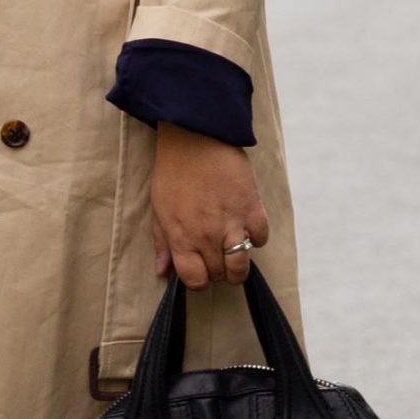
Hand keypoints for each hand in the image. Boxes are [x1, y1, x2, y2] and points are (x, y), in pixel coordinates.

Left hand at [149, 123, 268, 288]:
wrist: (195, 137)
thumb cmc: (173, 171)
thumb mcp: (159, 208)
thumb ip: (162, 242)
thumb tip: (162, 270)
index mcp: (181, 237)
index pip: (194, 280)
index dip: (198, 281)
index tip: (200, 272)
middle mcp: (206, 236)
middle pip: (218, 274)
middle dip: (216, 271)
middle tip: (215, 256)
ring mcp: (231, 223)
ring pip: (241, 266)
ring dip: (238, 267)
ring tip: (233, 255)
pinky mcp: (252, 208)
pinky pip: (260, 238)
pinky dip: (256, 238)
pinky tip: (246, 228)